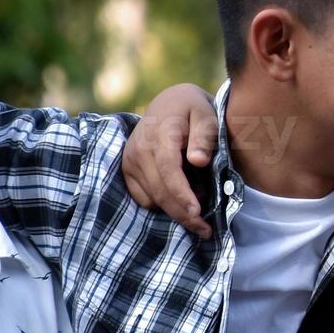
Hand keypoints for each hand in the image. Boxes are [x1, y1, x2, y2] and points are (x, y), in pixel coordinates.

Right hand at [123, 83, 219, 237]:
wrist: (168, 102)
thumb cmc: (193, 110)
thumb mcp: (206, 115)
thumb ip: (204, 136)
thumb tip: (199, 160)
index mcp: (160, 134)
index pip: (169, 169)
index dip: (182, 194)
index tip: (197, 213)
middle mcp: (139, 149)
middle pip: (160, 191)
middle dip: (183, 214)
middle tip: (206, 230)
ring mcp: (130, 161)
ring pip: (152, 199)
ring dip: (175, 210)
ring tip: (200, 207)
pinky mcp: (127, 170)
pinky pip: (144, 198)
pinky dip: (162, 203)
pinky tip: (180, 198)